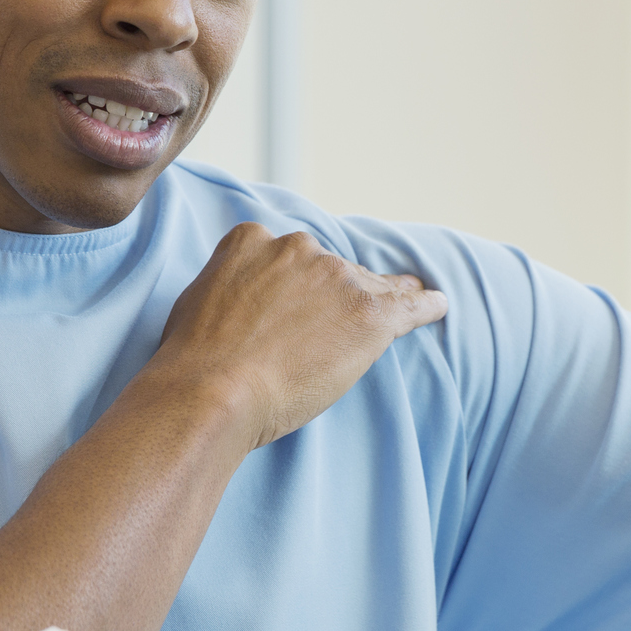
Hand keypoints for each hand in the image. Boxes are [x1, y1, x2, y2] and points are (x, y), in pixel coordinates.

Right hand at [152, 224, 447, 449]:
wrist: (212, 391)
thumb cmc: (192, 360)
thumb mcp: (198, 299)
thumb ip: (230, 282)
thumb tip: (238, 293)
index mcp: (253, 240)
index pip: (287, 254)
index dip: (296, 281)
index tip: (298, 302)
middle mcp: (298, 248)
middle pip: (330, 268)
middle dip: (332, 295)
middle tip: (323, 334)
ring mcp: (336, 277)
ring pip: (368, 285)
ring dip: (377, 300)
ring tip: (397, 308)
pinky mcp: (368, 312)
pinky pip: (407, 304)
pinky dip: (425, 305)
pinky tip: (438, 305)